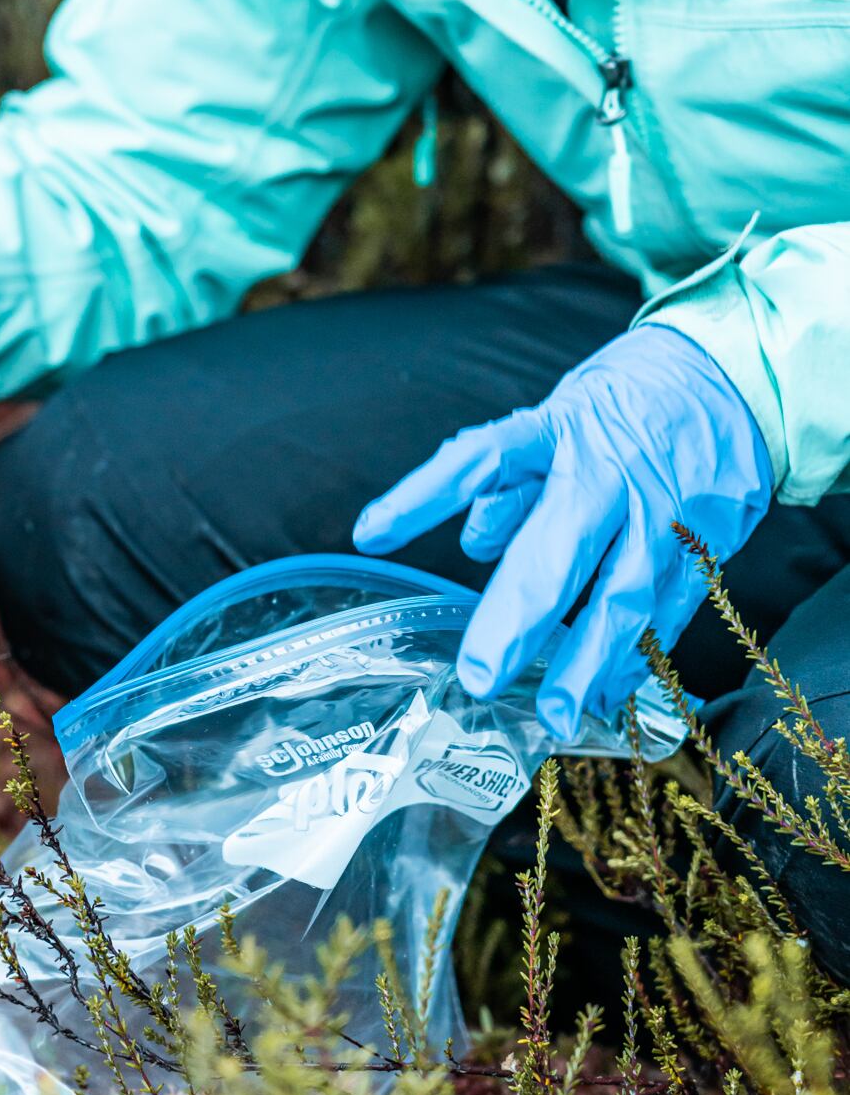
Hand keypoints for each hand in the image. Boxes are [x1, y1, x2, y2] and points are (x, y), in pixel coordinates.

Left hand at [352, 324, 773, 741]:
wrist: (725, 381)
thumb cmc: (620, 408)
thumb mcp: (555, 419)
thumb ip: (511, 477)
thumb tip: (475, 537)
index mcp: (556, 432)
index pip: (479, 459)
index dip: (422, 495)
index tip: (369, 533)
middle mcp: (610, 475)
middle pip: (558, 549)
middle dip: (518, 617)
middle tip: (481, 674)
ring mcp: (663, 514)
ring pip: (624, 594)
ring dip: (588, 660)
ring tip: (555, 713)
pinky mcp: (705, 547)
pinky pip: (671, 611)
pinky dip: (639, 658)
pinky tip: (609, 695)